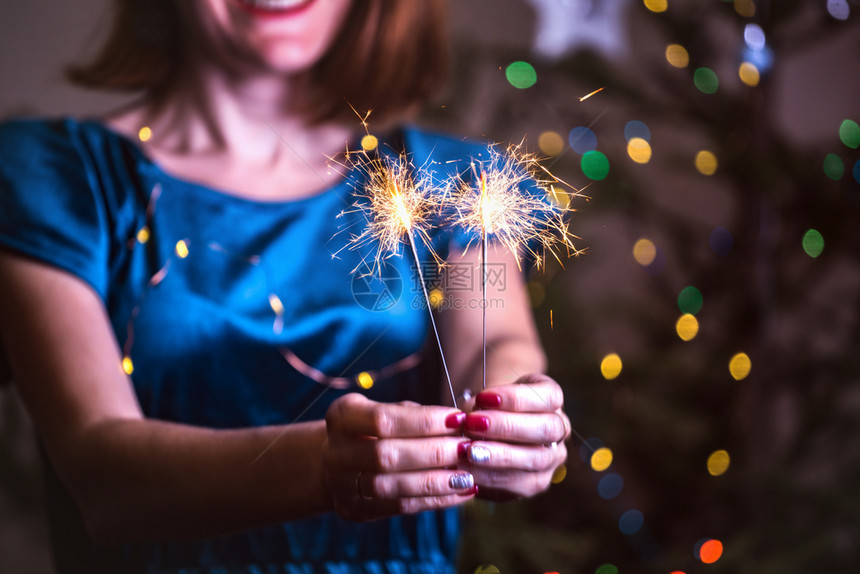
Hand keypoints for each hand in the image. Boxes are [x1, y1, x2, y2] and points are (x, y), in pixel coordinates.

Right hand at [322, 393, 477, 520]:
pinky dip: (434, 500)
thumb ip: (417, 416)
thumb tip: (460, 424)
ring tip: (468, 476)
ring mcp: (341, 484)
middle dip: (433, 452)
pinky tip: (460, 492)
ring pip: (392, 487)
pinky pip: (399, 508)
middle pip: (386, 455)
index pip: (383, 420)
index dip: (424, 421)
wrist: (341, 462)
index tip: (458, 418)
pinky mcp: (355, 509)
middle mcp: (336, 451)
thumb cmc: (376, 430)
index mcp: (342, 416)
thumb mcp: (388, 411)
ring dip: (435, 482)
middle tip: (467, 448)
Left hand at [460, 374, 568, 500]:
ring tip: (470, 451)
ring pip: (538, 459)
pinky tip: (471, 470)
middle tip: (474, 424)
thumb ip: (478, 406)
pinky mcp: (540, 482)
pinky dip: (493, 477)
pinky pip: (523, 484)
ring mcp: (553, 457)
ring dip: (501, 455)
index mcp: (552, 398)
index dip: (516, 397)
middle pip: (547, 428)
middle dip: (508, 426)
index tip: (483, 397)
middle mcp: (560, 428)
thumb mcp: (484, 398)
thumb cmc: (487, 408)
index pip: (549, 395)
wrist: (487, 431)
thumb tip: (463, 420)